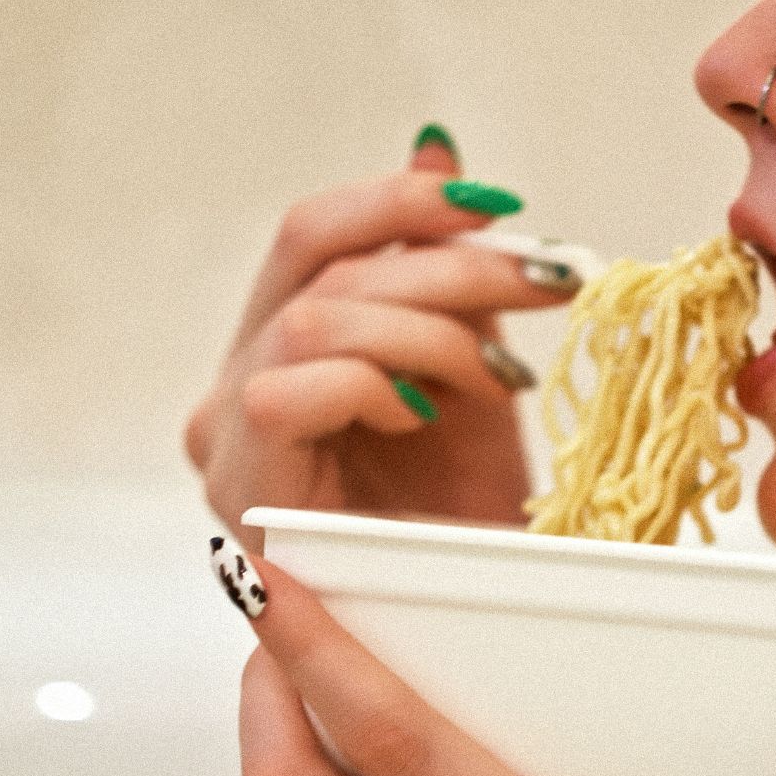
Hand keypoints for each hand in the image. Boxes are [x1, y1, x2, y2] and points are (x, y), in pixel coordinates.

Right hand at [187, 129, 579, 548]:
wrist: (460, 630)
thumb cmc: (460, 514)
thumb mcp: (467, 364)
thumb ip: (437, 267)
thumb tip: (436, 145)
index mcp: (280, 345)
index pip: (316, 232)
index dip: (402, 200)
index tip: (502, 206)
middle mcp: (236, 383)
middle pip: (316, 260)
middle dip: (447, 261)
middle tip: (548, 283)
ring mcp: (226, 437)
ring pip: (314, 320)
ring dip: (430, 330)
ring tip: (502, 377)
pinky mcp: (239, 487)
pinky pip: (290, 391)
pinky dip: (375, 386)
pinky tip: (430, 417)